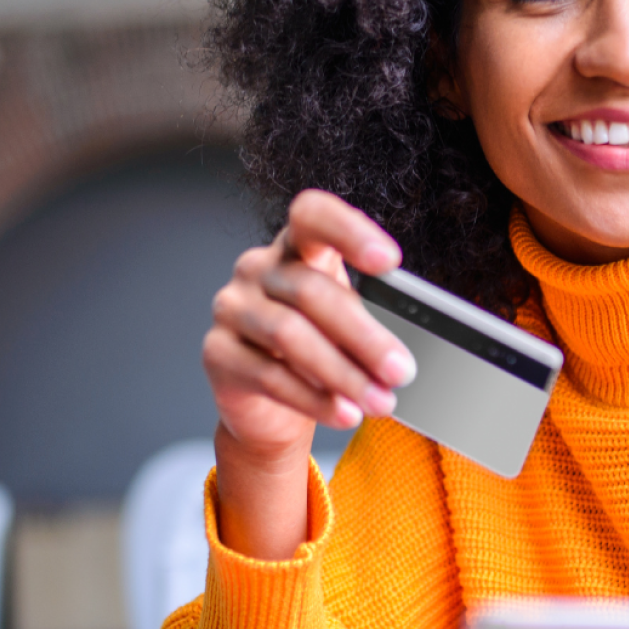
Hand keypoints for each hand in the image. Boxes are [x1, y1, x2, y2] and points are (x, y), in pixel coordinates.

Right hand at [204, 189, 415, 557]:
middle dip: (365, 335)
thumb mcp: (350, 326)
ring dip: (343, 373)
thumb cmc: (321, 349)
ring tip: (381, 400)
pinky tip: (346, 413)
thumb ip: (374, 319)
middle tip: (402, 370)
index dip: (349, 231)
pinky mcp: (217, 353)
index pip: (312, 215)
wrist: (272, 406)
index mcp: (296, 248)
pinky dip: (315, 399)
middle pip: (310, 291)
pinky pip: (269, 375)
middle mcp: (258, 269)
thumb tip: (411, 348)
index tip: (390, 262)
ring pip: (289, 335)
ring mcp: (232, 308)